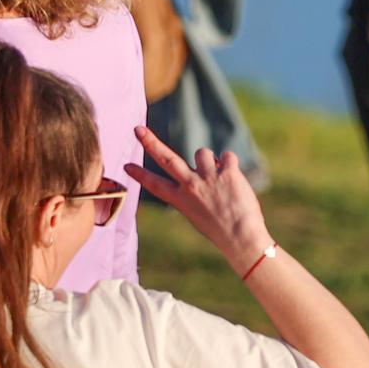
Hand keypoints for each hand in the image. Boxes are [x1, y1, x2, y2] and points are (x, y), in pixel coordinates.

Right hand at [124, 127, 271, 273]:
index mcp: (180, 200)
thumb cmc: (222, 230)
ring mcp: (208, 177)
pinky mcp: (227, 172)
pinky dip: (230, 164)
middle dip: (150, 143)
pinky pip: (227, 156)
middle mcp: (191, 186)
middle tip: (137, 129)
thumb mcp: (198, 214)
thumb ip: (195, 191)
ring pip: (202, 152)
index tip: (126, 165)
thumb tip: (205, 163)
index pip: (155, 184)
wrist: (242, 238)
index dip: (139, 174)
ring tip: (219, 179)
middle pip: (167, 159)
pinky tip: (234, 180)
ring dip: (210, 161)